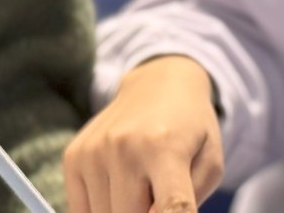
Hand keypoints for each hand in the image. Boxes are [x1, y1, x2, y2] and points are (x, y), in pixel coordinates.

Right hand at [64, 55, 224, 212]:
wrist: (159, 84)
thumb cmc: (191, 130)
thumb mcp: (210, 164)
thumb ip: (189, 202)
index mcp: (165, 148)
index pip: (170, 211)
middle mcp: (124, 148)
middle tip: (156, 199)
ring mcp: (93, 152)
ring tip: (142, 190)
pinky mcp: (73, 157)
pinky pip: (81, 212)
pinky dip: (101, 212)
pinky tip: (120, 192)